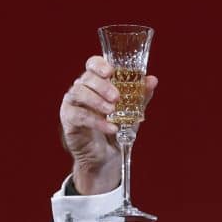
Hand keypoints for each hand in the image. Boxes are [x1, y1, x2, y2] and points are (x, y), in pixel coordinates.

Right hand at [59, 55, 157, 194]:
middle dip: (102, 86)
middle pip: (86, 78)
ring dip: (97, 101)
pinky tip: (111, 128)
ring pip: (79, 93)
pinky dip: (96, 121)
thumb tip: (152, 80)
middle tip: (116, 97)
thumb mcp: (132, 112)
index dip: (99, 65)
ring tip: (112, 111)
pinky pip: (79, 116)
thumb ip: (140, 96)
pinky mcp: (69, 120)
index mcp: (96, 82)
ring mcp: (73, 104)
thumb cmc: (117, 129)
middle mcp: (82, 89)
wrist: (107, 157)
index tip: (110, 72)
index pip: (92, 64)